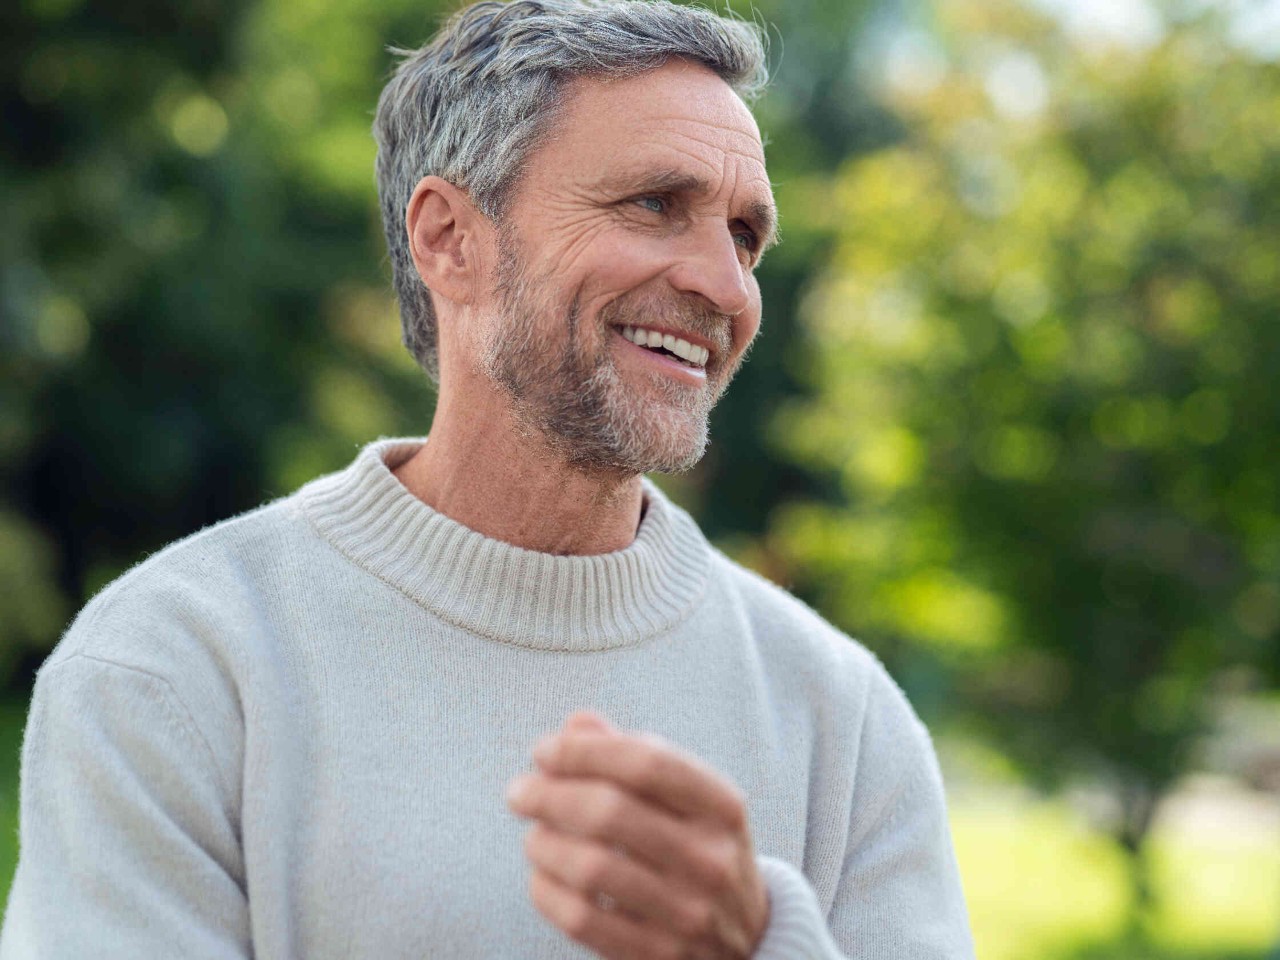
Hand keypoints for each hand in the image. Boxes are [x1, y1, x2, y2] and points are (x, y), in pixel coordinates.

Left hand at [506, 711, 769, 959]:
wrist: (747, 937)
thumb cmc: (698, 847)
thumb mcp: (687, 798)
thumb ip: (633, 755)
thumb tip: (575, 725)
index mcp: (722, 806)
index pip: (645, 763)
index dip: (583, 751)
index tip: (543, 750)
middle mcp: (712, 858)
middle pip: (610, 812)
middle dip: (548, 795)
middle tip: (519, 792)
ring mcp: (689, 914)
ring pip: (590, 868)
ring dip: (544, 843)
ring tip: (533, 835)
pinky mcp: (659, 957)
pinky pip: (582, 920)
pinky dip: (547, 892)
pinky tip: (541, 876)